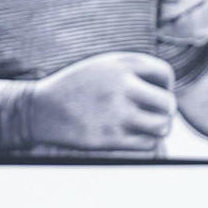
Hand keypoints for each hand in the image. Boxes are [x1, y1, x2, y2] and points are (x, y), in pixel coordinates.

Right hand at [26, 52, 175, 151]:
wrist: (39, 109)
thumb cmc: (75, 88)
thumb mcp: (102, 66)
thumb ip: (132, 70)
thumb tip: (167, 89)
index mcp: (122, 65)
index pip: (165, 75)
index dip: (165, 87)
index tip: (153, 95)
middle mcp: (122, 86)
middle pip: (168, 103)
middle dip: (165, 112)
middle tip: (154, 116)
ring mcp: (116, 112)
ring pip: (162, 125)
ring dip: (158, 129)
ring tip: (147, 128)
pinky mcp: (109, 137)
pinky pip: (146, 143)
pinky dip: (145, 142)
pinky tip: (132, 137)